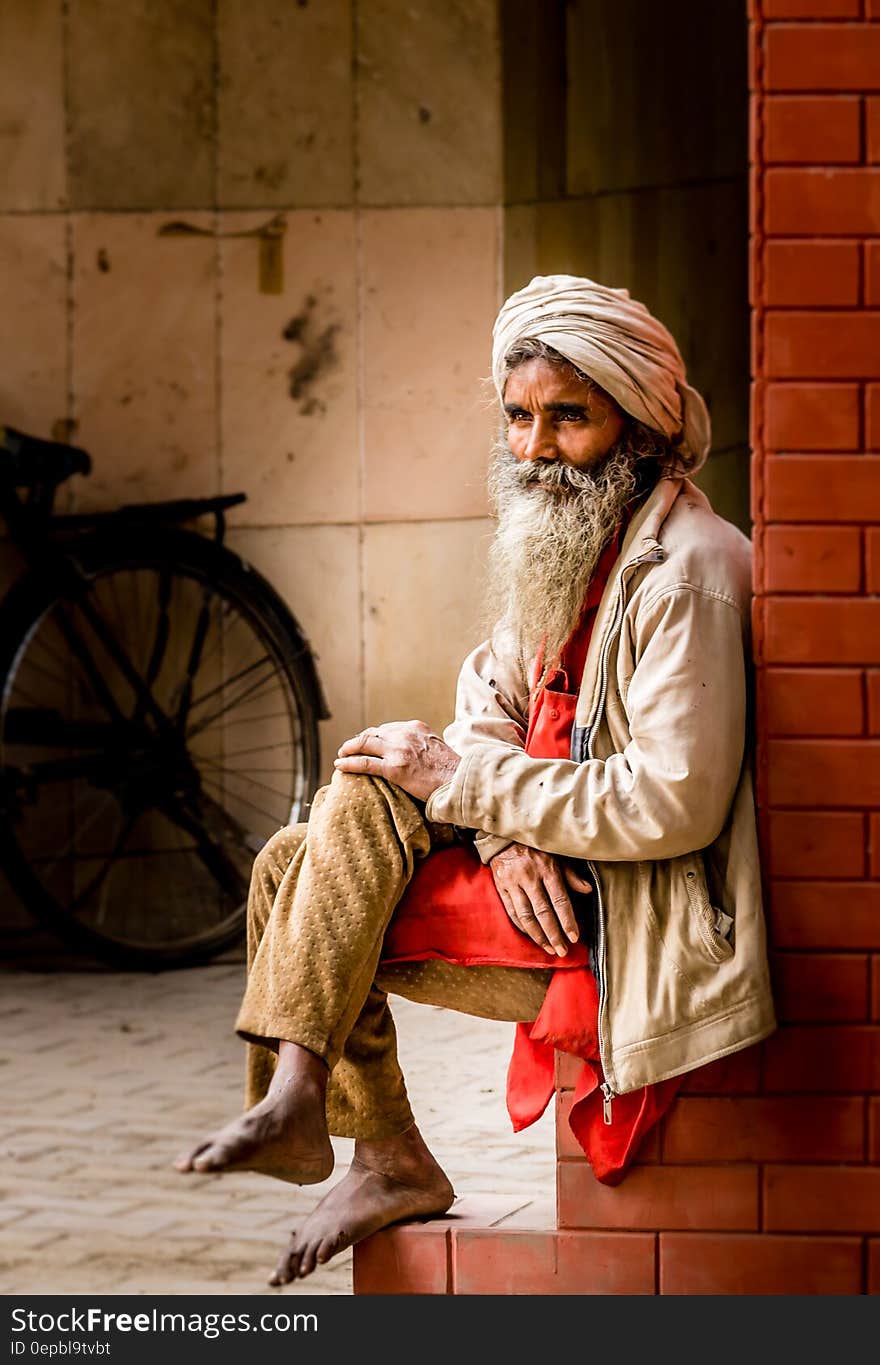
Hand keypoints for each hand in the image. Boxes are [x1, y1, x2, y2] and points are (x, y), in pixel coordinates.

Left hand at [334, 720, 460, 802]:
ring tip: (341, 755)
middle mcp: (405, 734)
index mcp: (416, 727)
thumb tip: (414, 754)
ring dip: (349, 749)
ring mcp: (398, 750)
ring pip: (364, 745)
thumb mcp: (437, 747)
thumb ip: (421, 745)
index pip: (387, 728)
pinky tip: (340, 765)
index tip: (366, 743)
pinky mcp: (394, 768)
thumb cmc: (452, 771)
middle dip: (359, 741)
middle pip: (373, 734)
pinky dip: (349, 763)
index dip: (373, 736)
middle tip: (348, 748)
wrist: (459, 782)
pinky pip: (364, 763)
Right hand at [489, 842, 591, 957]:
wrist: (505, 837)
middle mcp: (530, 877)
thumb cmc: (536, 848)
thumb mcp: (556, 856)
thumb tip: (587, 889)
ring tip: (548, 948)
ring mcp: (514, 883)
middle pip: (543, 912)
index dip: (567, 921)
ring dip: (538, 936)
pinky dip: (523, 927)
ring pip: (526, 916)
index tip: (574, 937)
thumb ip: (571, 875)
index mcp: (547, 869)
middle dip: (554, 934)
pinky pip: (512, 912)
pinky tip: (532, 936)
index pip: (560, 900)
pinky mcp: (502, 888)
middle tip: (562, 951)